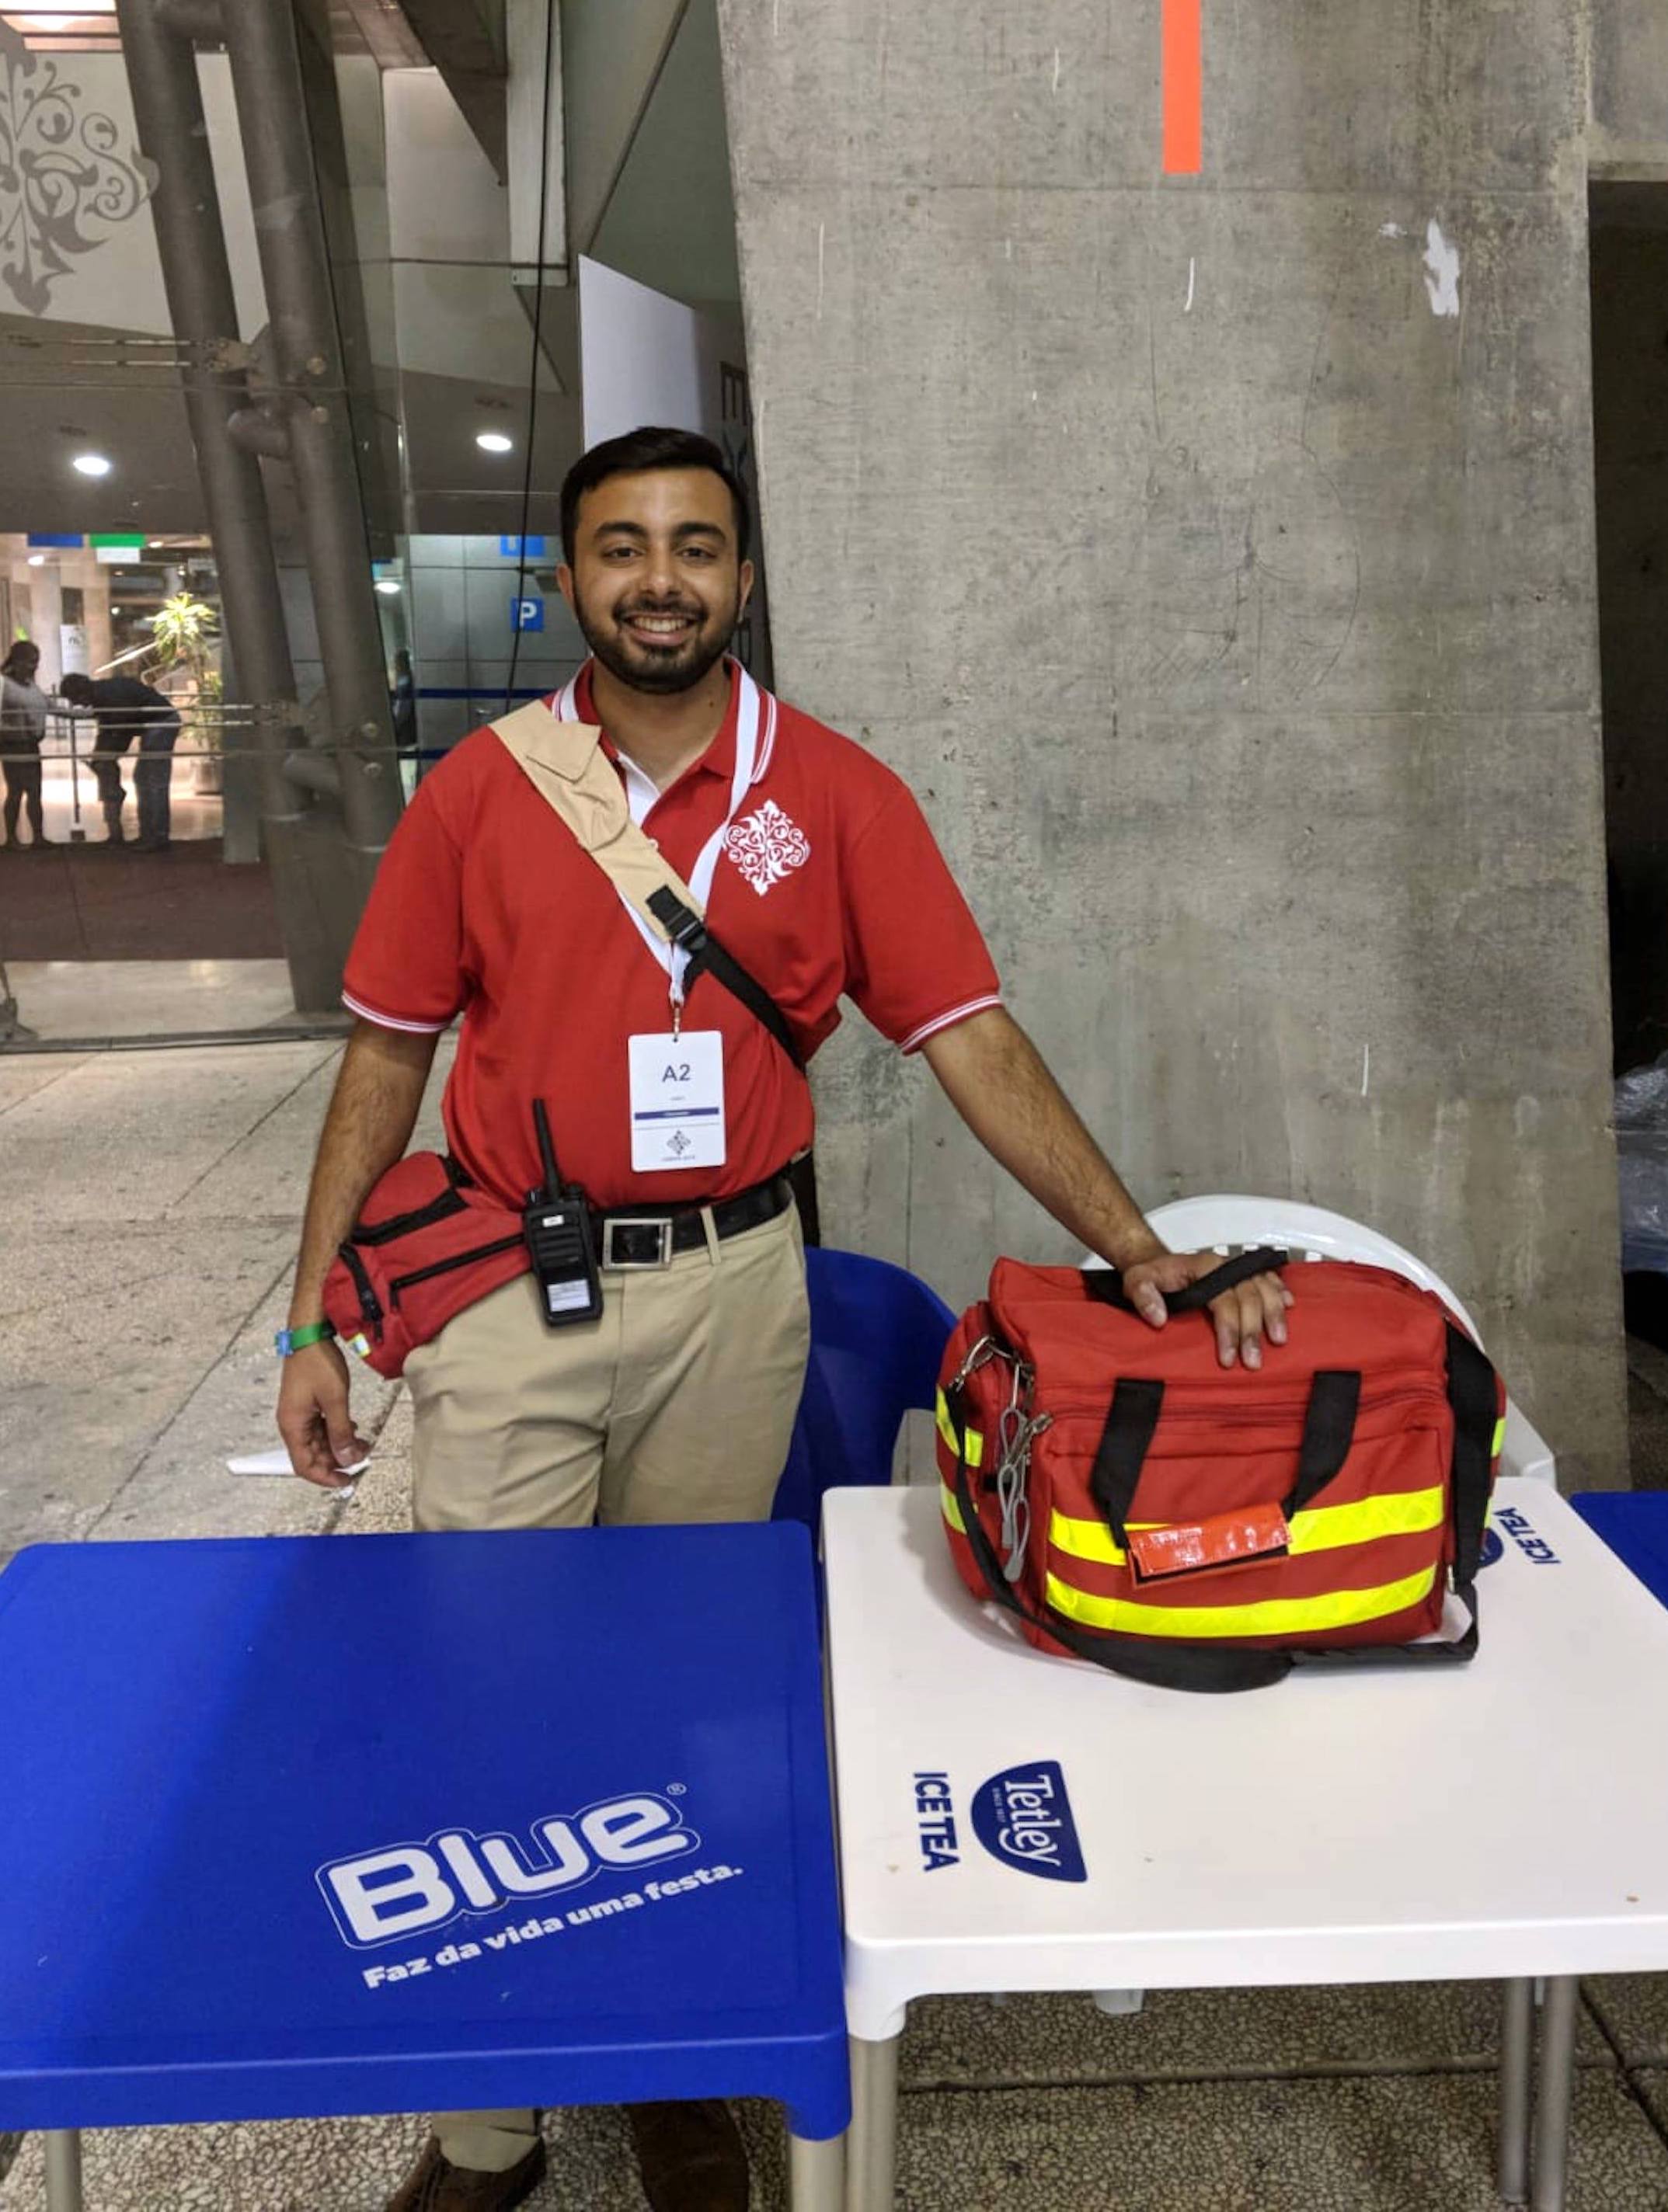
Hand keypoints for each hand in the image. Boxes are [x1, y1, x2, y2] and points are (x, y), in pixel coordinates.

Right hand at [277, 1339, 367, 1486]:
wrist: (309, 1334)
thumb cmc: (319, 1364)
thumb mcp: (335, 1400)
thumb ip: (341, 1431)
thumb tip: (348, 1459)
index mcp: (292, 1426)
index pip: (304, 1466)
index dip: (325, 1478)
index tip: (347, 1481)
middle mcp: (292, 1424)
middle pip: (312, 1456)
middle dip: (337, 1461)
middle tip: (364, 1457)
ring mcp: (300, 1414)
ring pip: (319, 1442)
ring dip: (340, 1446)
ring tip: (365, 1444)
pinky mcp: (308, 1405)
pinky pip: (321, 1427)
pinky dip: (337, 1432)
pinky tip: (355, 1429)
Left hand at [1118, 1250, 1293, 1369]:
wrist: (1158, 1263)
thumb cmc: (1151, 1275)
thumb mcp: (1136, 1283)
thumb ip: (1143, 1297)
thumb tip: (1158, 1317)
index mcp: (1203, 1266)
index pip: (1223, 1299)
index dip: (1228, 1329)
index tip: (1227, 1357)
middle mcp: (1224, 1266)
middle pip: (1248, 1297)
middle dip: (1252, 1332)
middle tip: (1252, 1362)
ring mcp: (1236, 1269)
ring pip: (1264, 1288)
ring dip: (1274, 1314)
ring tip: (1278, 1341)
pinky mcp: (1243, 1274)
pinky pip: (1269, 1279)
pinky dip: (1280, 1292)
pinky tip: (1290, 1306)